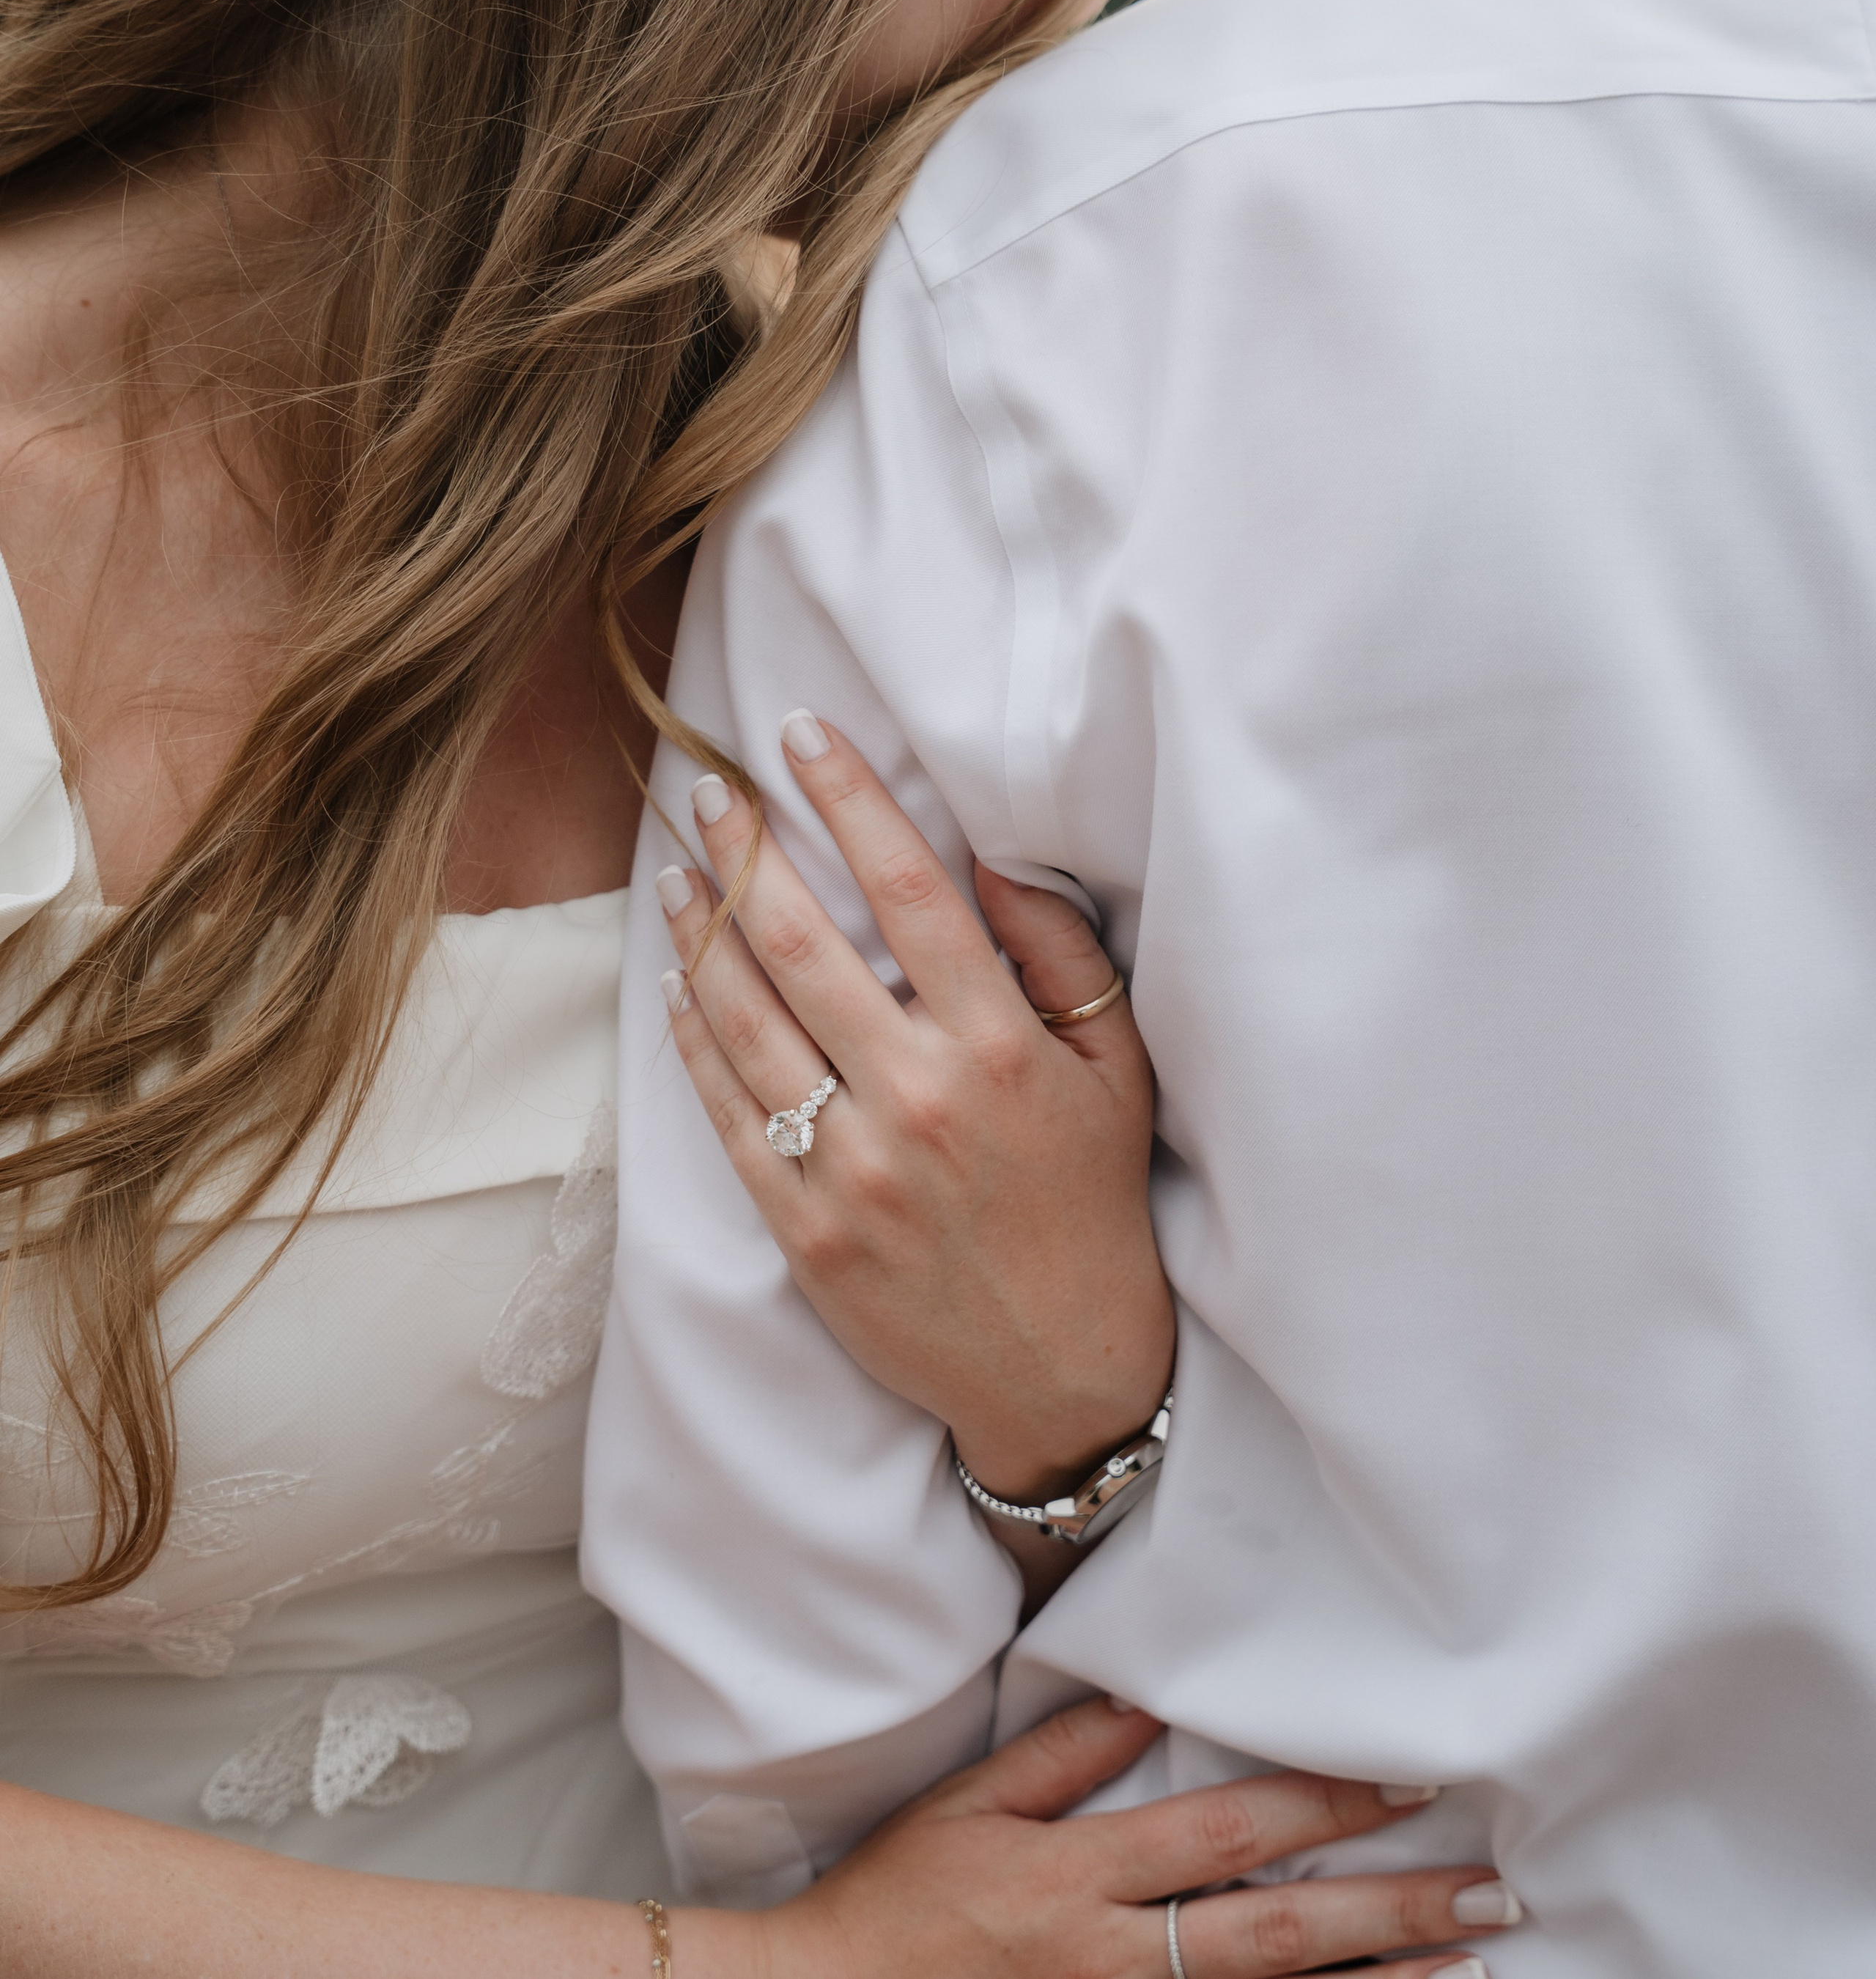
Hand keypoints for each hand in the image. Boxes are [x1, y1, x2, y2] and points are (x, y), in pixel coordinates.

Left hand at [656, 714, 1172, 1505]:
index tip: (805, 736)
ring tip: (680, 869)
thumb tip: (996, 858)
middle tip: (712, 785)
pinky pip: (730, 1115)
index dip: (852, 801)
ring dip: (702, 933)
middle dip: (749, 849)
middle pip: (805, 943)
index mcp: (1000, 1050)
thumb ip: (1063, 960)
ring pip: (748, 1022)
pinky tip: (676, 983)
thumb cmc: (1091, 1203)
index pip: (913, 892)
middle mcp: (918, 1100)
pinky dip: (694, 1039)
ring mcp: (852, 1170)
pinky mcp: (804, 1230)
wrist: (1062, 1370)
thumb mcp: (1116, 1075)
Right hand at [727, 1698, 1519, 1978]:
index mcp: (1078, 1879)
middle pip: (1276, 1932)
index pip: (1225, 1833)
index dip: (1319, 1805)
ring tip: (1474, 1962)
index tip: (1402, 1781)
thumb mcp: (963, 1810)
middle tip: (1491, 1889)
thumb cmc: (899, 1903)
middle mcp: (1115, 1959)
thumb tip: (1146, 1696)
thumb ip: (1058, 1757)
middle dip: (1391, 1907)